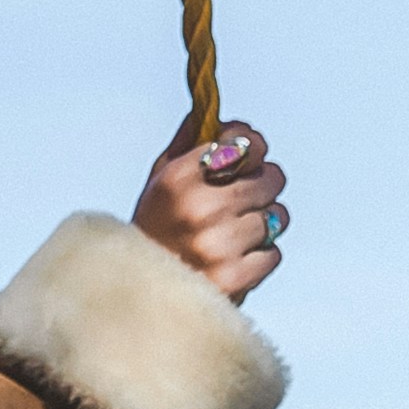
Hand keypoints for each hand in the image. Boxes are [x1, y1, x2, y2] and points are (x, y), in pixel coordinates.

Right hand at [130, 118, 287, 301]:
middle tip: (242, 201)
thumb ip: (188, 145)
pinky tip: (234, 259)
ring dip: (262, 225)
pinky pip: (273, 254)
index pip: (246, 142)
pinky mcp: (233, 277)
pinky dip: (260, 257)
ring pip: (276, 217)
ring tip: (234, 235)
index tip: (249, 158)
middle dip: (262, 187)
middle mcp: (199, 209)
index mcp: (178, 179)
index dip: (254, 148)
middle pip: (271, 178)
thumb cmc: (150, 234)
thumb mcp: (158, 182)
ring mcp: (218, 245)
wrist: (132, 297)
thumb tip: (212, 111)